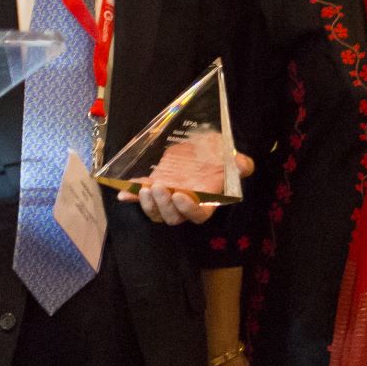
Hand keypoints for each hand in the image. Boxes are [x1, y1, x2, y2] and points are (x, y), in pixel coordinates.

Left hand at [122, 149, 256, 224]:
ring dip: (147, 204)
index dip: (188, 210)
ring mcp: (167, 198)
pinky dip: (131, 197)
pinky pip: (140, 197)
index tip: (180, 195)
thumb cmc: (219, 155)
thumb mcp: (230, 157)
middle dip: (164, 205)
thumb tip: (243, 165)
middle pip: (172, 217)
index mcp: (205, 202)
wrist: (202, 148)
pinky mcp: (154, 188)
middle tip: (159, 187)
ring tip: (145, 188)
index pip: (198, 215)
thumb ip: (239, 164)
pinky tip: (123, 194)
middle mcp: (185, 205)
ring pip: (155, 212)